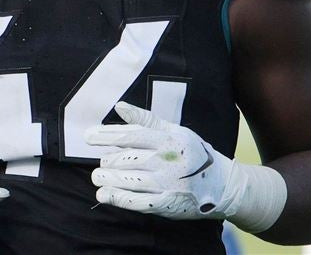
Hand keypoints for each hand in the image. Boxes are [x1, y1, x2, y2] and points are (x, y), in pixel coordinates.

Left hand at [85, 101, 237, 220]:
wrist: (222, 184)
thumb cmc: (194, 153)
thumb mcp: (175, 131)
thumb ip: (146, 119)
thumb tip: (119, 107)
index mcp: (167, 140)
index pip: (130, 136)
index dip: (105, 136)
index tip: (87, 136)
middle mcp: (165, 161)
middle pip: (125, 159)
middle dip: (107, 160)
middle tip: (102, 162)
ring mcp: (166, 184)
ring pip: (126, 180)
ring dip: (106, 178)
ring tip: (98, 176)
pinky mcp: (165, 204)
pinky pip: (135, 201)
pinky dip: (116, 197)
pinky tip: (104, 194)